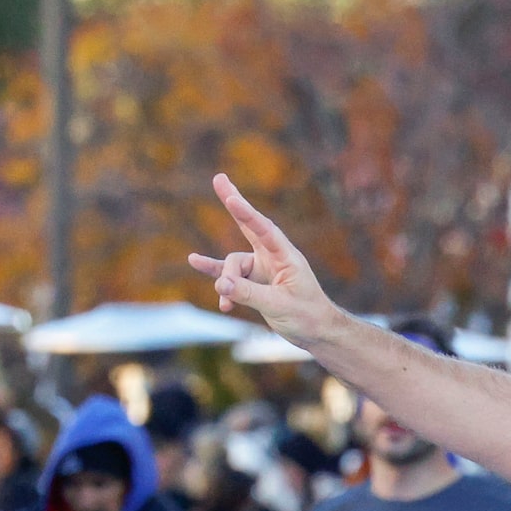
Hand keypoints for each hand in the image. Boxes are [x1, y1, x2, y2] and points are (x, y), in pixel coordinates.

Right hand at [191, 176, 336, 337]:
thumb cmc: (307, 316)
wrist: (316, 331)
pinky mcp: (252, 282)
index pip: (264, 230)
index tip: (233, 199)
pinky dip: (214, 274)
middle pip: (248, 225)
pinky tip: (194, 261)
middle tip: (219, 178)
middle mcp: (272, 256)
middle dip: (233, 203)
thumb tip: (220, 284)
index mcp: (286, 256)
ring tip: (224, 304)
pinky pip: (229, 276)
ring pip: (232, 266)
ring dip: (226, 283)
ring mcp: (261, 268)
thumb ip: (249, 294)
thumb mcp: (279, 306)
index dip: (247, 214)